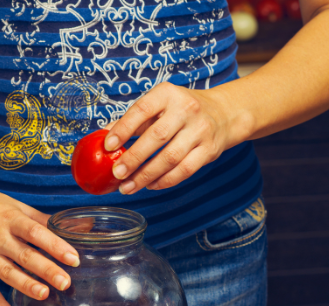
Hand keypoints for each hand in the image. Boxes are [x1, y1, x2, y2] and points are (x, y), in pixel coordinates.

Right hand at [0, 179, 79, 305]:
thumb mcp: (12, 205)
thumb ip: (40, 219)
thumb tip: (72, 226)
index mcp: (9, 218)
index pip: (36, 233)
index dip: (56, 246)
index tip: (73, 258)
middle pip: (25, 256)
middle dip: (47, 270)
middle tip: (65, 282)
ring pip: (8, 273)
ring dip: (26, 285)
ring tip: (44, 294)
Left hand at [103, 82, 245, 194]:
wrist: (224, 114)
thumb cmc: (182, 110)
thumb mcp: (160, 105)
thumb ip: (134, 120)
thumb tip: (104, 135)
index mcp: (168, 94)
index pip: (142, 109)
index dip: (124, 128)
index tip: (108, 146)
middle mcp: (186, 109)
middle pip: (157, 137)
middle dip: (134, 158)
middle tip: (117, 173)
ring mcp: (200, 130)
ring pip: (170, 158)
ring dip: (146, 175)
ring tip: (128, 187)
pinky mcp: (209, 150)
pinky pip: (184, 170)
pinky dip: (164, 181)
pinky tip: (150, 185)